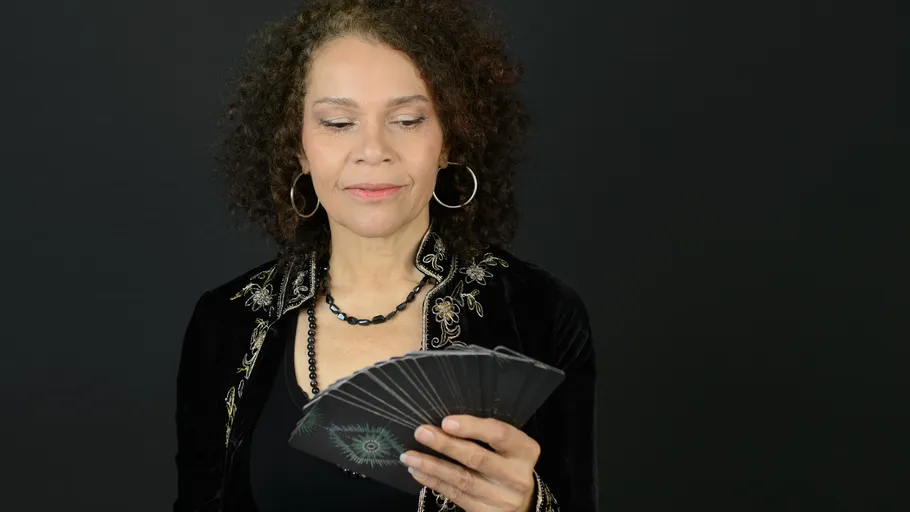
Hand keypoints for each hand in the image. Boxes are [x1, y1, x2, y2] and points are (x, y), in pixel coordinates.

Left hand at [399, 415, 539, 511]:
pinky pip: (455, 495)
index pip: (499, 434)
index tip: (445, 421)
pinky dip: (434, 482)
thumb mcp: (507, 445)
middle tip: (421, 432)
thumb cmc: (507, 461)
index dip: (472, 427)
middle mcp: (517, 476)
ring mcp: (502, 498)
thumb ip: (485, 434)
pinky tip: (418, 472)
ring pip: (462, 480)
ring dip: (432, 466)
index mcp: (525, 450)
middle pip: (477, 458)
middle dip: (446, 445)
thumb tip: (445, 423)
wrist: (522, 502)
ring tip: (409, 456)